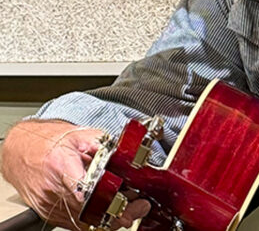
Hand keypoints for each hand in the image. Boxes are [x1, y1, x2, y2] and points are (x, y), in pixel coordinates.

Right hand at [1, 120, 150, 229]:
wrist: (20, 150)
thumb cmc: (49, 141)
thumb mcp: (80, 135)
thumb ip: (105, 145)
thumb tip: (128, 152)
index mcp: (61, 164)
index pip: (84, 189)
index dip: (106, 198)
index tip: (127, 200)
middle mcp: (53, 188)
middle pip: (88, 209)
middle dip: (116, 211)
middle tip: (138, 208)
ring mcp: (49, 203)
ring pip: (82, 220)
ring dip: (108, 218)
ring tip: (130, 210)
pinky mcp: (48, 212)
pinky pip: (74, 222)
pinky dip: (93, 219)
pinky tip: (109, 212)